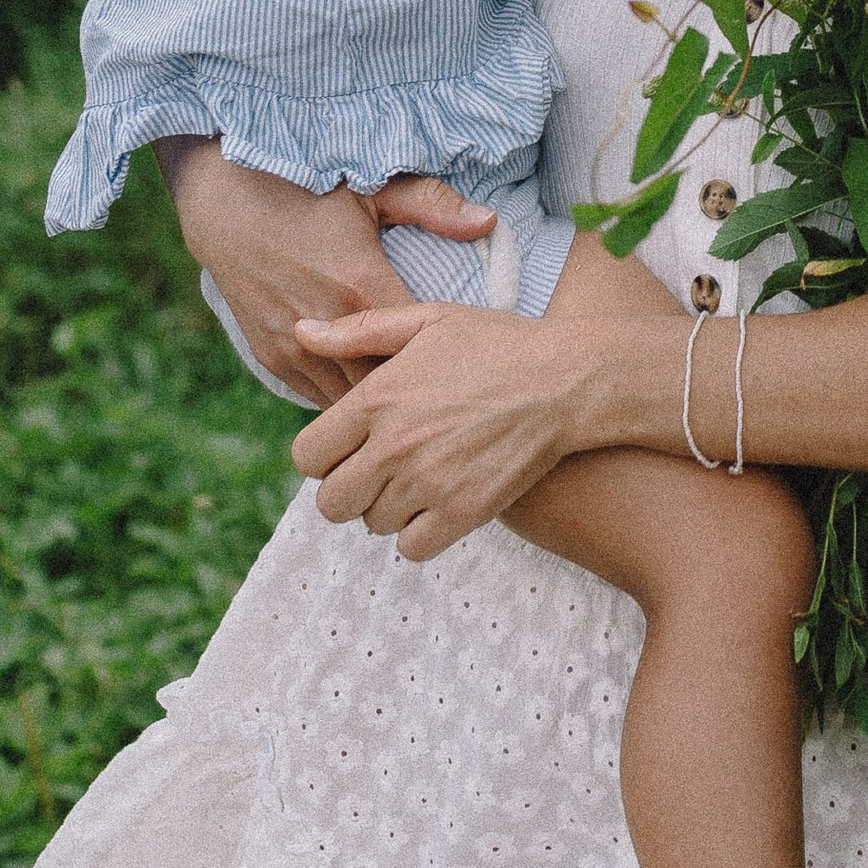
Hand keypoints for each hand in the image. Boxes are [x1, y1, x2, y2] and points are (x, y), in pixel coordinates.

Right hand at [155, 142, 496, 406]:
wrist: (225, 203)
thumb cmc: (306, 191)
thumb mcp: (372, 188)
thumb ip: (432, 206)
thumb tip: (487, 222)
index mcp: (361, 286)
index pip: (418, 351)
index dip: (445, 359)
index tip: (466, 356)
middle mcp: (326, 327)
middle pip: (386, 388)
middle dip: (415, 390)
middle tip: (444, 386)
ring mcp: (295, 348)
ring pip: (349, 401)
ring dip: (377, 398)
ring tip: (410, 395)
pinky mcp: (272, 357)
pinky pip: (318, 397)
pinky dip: (344, 396)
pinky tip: (368, 388)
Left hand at [291, 288, 639, 557]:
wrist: (568, 380)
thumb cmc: (497, 343)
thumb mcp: (428, 319)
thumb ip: (359, 331)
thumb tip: (300, 331)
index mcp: (377, 398)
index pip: (307, 457)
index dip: (324, 455)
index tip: (351, 447)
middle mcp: (395, 446)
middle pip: (331, 503)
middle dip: (349, 489)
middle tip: (381, 470)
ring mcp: (429, 483)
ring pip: (373, 524)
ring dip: (389, 508)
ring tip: (421, 478)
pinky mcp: (464, 511)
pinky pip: (412, 548)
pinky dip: (420, 534)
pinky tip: (440, 504)